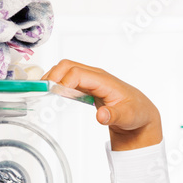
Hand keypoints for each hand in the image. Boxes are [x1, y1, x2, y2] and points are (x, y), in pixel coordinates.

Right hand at [42, 60, 162, 150]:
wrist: (140, 114)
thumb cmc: (136, 113)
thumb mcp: (128, 117)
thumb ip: (115, 116)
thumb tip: (102, 116)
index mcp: (104, 81)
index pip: (77, 73)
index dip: (63, 81)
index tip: (54, 93)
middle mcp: (96, 77)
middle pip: (67, 66)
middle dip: (52, 75)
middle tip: (42, 92)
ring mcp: (90, 80)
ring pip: (65, 70)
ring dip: (52, 78)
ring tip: (42, 93)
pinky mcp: (86, 86)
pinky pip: (67, 78)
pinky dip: (56, 83)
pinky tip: (52, 93)